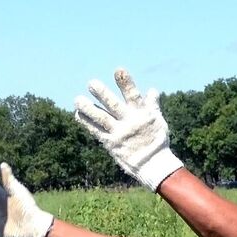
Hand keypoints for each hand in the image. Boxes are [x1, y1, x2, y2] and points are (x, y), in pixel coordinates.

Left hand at [73, 67, 183, 190]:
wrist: (153, 165)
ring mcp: (119, 133)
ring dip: (88, 109)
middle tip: (91, 83)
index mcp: (142, 114)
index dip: (126, 83)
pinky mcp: (111, 144)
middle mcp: (130, 122)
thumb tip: (153, 90)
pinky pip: (96, 132)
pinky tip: (77, 114)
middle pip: (113, 106)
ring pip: (101, 119)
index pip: (134, 95)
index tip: (118, 70)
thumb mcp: (158, 121)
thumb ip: (152, 105)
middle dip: (102, 94)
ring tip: (77, 99)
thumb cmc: (157, 141)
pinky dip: (86, 123)